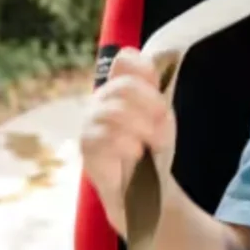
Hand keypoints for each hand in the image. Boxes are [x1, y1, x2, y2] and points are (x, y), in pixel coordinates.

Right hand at [80, 50, 175, 236]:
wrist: (146, 189)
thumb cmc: (152, 150)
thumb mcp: (162, 118)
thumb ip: (157, 91)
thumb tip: (159, 62)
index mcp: (121, 87)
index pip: (125, 60)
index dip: (145, 70)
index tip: (160, 92)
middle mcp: (103, 99)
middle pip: (124, 86)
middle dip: (151, 105)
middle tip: (163, 124)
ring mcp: (91, 122)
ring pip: (115, 111)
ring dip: (142, 128)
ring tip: (152, 144)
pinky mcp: (87, 146)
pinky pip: (105, 136)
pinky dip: (127, 144)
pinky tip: (136, 153)